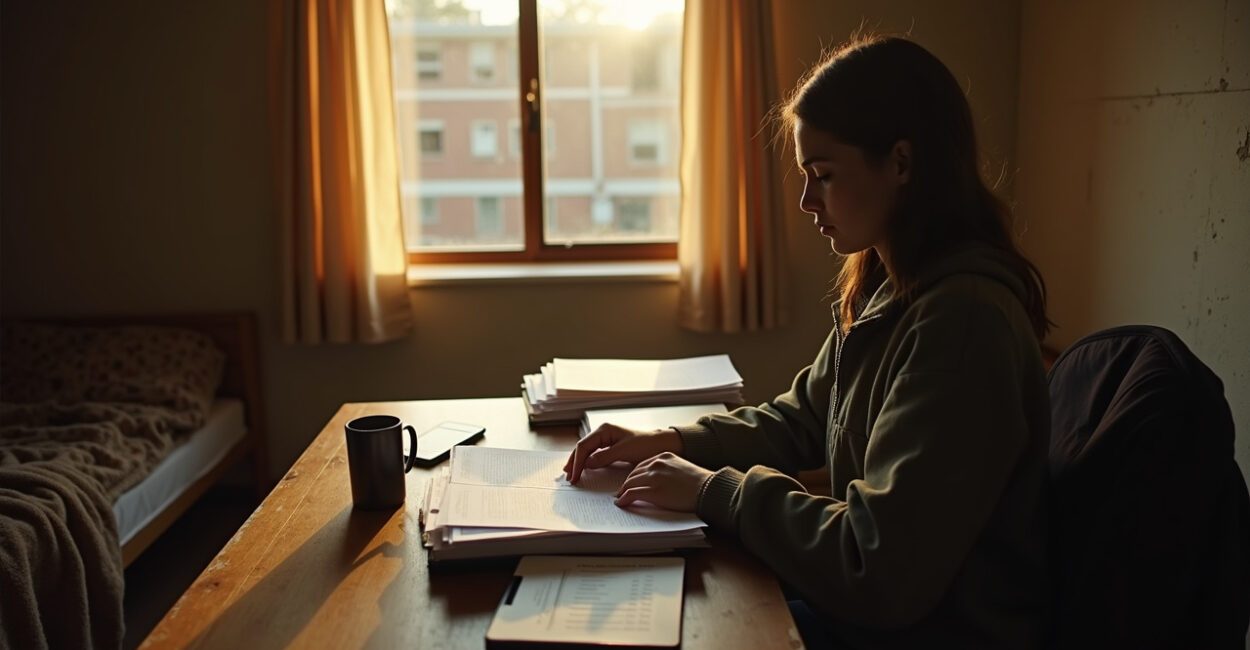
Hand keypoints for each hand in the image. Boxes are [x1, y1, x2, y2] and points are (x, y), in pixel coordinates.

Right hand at [564, 424, 682, 483]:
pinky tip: (584, 469)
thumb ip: (605, 457)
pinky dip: (587, 462)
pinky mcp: (610, 447)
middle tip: (569, 477)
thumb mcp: (624, 451)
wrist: (660, 444)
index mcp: (604, 430)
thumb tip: (587, 463)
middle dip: (574, 462)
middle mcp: (603, 433)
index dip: (577, 461)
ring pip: (587, 451)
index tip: (574, 475)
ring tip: (572, 474)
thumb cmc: (645, 445)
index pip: (584, 446)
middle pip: (582, 447)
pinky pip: (594, 454)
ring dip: (579, 462)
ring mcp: (606, 439)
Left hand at [614, 452, 711, 511]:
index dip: (634, 475)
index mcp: (664, 456)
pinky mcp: (653, 491)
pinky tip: (621, 503)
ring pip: (629, 483)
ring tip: (620, 498)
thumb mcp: (682, 468)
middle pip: (633, 474)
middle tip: (621, 491)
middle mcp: (656, 464)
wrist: (708, 489)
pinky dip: (624, 499)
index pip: (642, 465)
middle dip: (626, 483)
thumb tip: (660, 482)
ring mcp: (653, 477)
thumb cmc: (700, 483)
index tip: (630, 481)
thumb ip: (668, 471)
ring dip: (623, 491)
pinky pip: (631, 494)